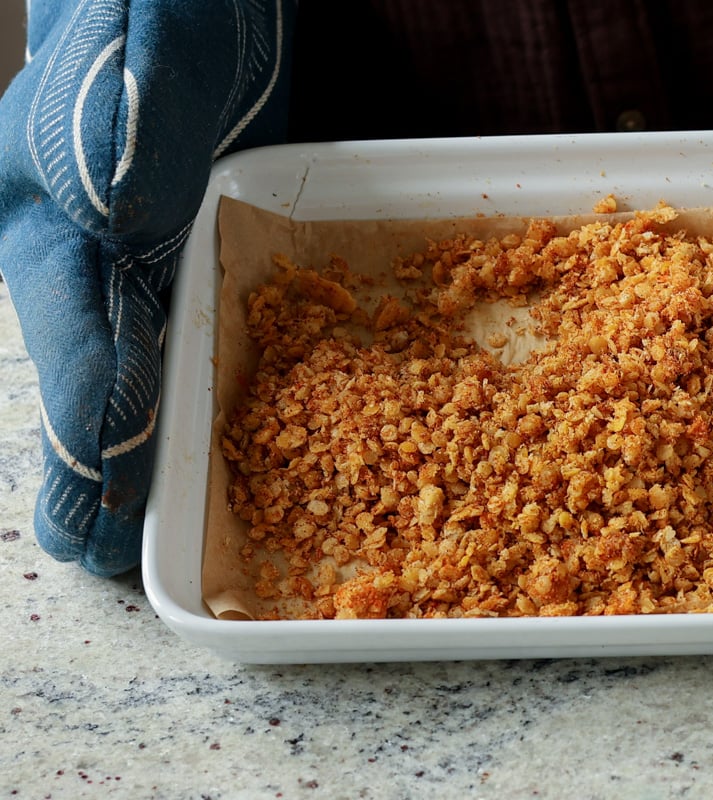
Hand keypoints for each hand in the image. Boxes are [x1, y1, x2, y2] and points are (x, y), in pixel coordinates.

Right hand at [0, 1, 292, 575]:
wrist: (189, 3)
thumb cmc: (156, 8)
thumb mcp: (145, 47)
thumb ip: (126, 113)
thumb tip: (120, 197)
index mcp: (49, 210)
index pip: (71, 331)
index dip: (92, 416)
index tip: (96, 502)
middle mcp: (72, 245)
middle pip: (80, 367)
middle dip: (89, 457)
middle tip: (88, 551)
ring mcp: (118, 253)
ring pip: (116, 362)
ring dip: (124, 441)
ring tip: (118, 528)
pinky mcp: (170, 248)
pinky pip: (169, 332)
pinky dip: (168, 390)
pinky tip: (191, 432)